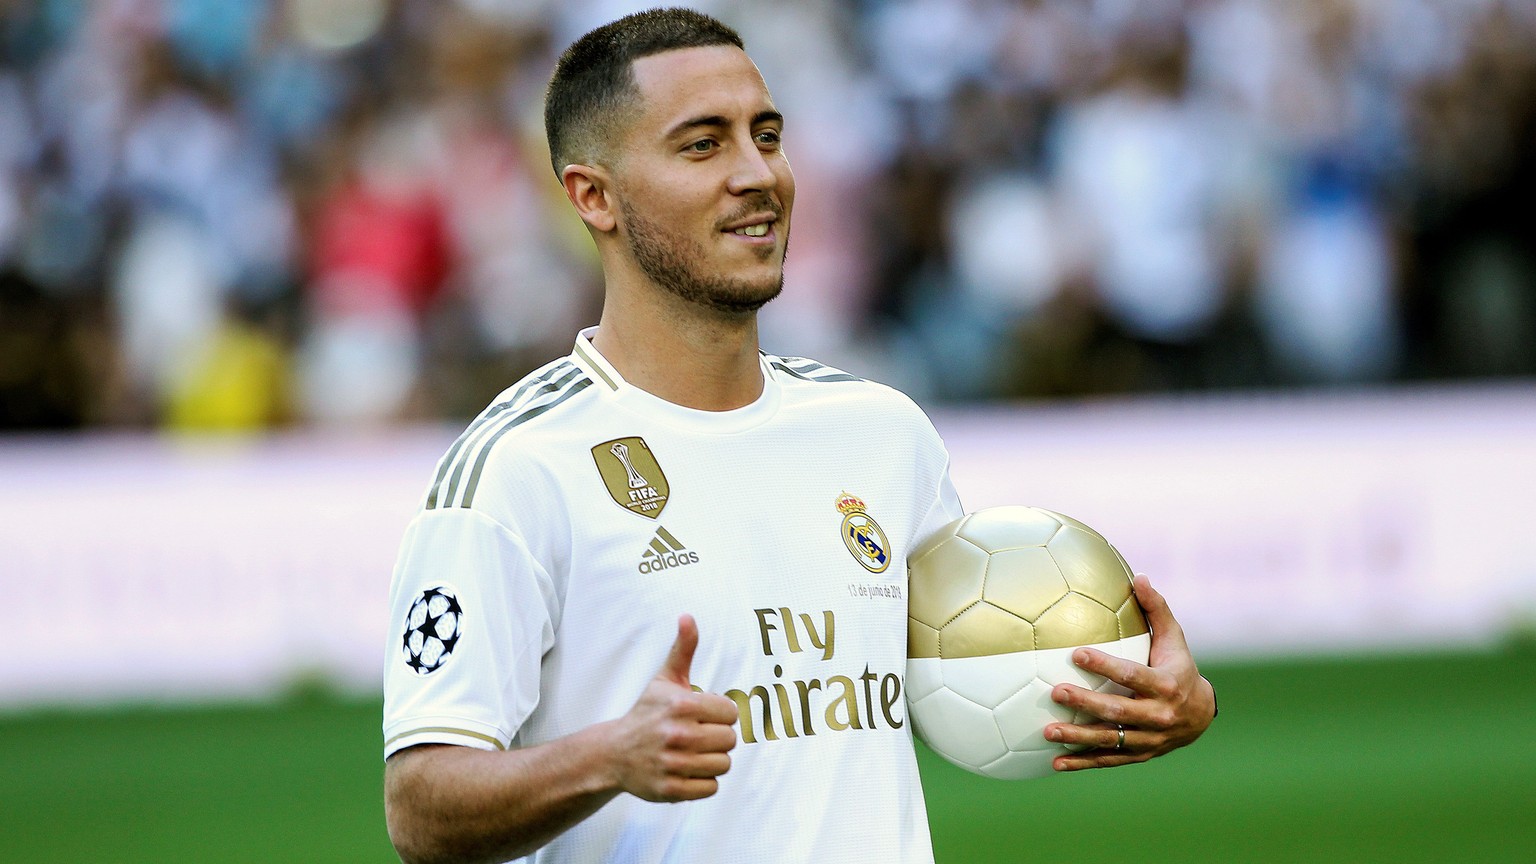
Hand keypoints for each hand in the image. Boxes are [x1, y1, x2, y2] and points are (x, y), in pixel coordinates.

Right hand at [607, 614, 739, 800]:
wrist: (613, 753)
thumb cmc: (646, 714)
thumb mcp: (664, 680)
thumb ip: (682, 649)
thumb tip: (688, 617)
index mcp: (681, 706)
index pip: (731, 713)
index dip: (719, 715)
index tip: (702, 716)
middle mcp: (677, 735)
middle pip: (730, 741)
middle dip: (716, 738)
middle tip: (697, 736)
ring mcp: (673, 764)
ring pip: (723, 765)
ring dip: (711, 760)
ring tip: (692, 753)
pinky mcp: (670, 790)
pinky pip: (710, 788)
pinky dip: (702, 782)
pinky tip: (686, 770)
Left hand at [1044, 575, 1215, 770]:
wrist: (1200, 715)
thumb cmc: (1178, 666)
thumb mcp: (1174, 638)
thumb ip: (1157, 610)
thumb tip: (1139, 577)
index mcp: (1166, 685)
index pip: (1132, 675)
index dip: (1105, 666)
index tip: (1076, 654)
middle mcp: (1158, 715)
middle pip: (1117, 711)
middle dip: (1085, 704)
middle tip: (1054, 692)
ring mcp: (1148, 739)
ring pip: (1110, 740)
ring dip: (1077, 738)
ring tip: (1047, 732)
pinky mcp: (1139, 754)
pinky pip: (1108, 760)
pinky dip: (1082, 763)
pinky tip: (1054, 763)